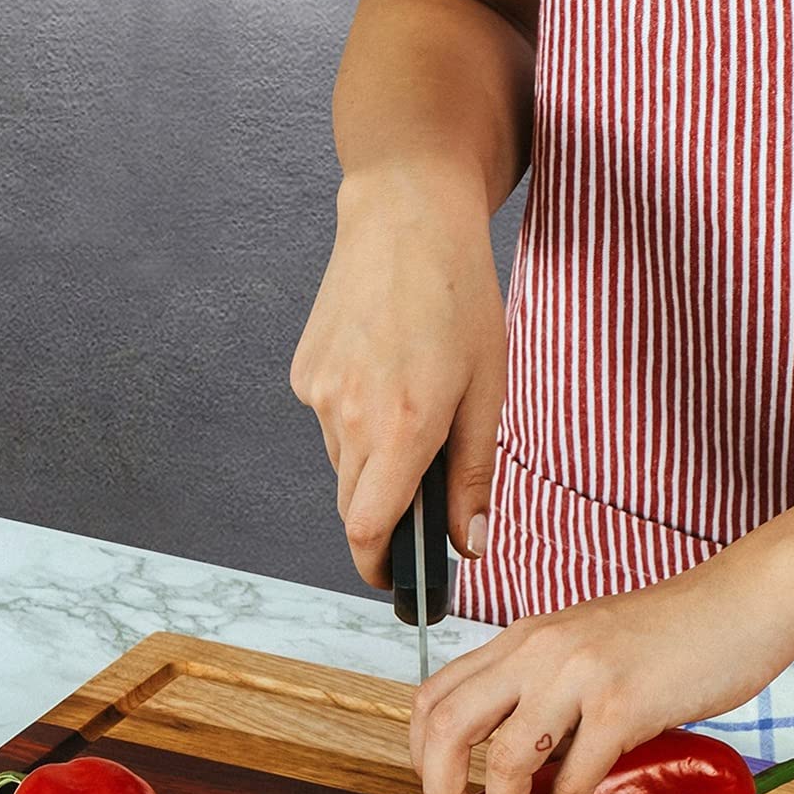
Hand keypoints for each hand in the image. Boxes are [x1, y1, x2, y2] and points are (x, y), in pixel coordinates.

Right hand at [290, 164, 507, 585]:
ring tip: (414, 405)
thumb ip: (474, 476)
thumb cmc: (458, 296)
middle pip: (355, 505)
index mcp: (401, 428)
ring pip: (343, 463)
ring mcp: (318, 393)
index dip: (380, 567)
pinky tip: (385, 373)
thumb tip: (469, 545)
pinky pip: (329, 422)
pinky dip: (356, 420)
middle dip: (386, 514)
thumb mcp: (488, 390)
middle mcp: (348, 417)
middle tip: (427, 490)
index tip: (397, 579)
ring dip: (374, 461)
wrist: (403, 213)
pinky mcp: (304, 371)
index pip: (368, 530)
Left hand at [409, 546, 793, 793]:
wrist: (744, 602)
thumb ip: (545, 692)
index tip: (447, 793)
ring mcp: (579, 676)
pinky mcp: (624, 705)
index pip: (433, 697)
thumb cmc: (673, 633)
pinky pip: (573, 778)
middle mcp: (538, 652)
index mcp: (522, 640)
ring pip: (505, 761)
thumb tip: (520, 766)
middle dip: (442, 792)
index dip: (423, 758)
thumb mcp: (586, 648)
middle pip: (446, 728)